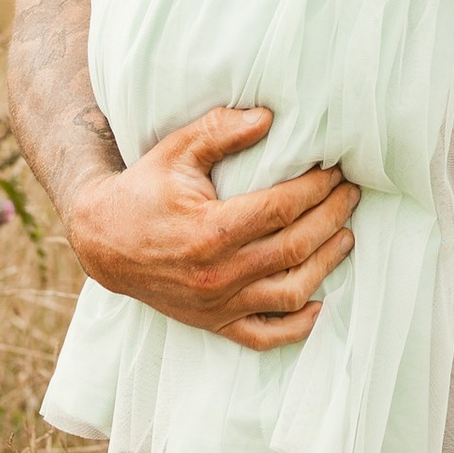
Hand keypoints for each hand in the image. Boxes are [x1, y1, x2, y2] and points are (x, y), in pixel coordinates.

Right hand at [67, 103, 358, 351]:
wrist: (102, 241)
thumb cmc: (143, 190)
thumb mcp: (176, 151)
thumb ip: (221, 130)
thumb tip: (268, 116)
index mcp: (210, 230)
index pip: (282, 208)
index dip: (317, 188)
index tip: (336, 171)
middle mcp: (217, 273)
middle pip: (295, 247)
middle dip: (332, 217)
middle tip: (350, 195)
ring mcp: (217, 304)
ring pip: (290, 292)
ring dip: (326, 264)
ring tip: (346, 236)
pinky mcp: (213, 323)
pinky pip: (264, 336)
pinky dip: (297, 327)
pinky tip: (318, 303)